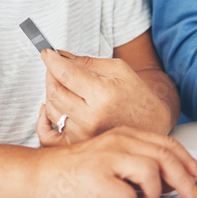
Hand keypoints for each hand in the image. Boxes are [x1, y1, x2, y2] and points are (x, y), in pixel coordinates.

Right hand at [31, 125, 196, 197]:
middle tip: (195, 197)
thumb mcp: (113, 157)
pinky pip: (126, 195)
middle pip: (165, 157)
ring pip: (150, 172)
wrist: (41, 173)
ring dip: (156, 193)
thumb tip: (173, 182)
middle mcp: (118, 142)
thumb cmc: (78, 169)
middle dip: (186, 180)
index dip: (189, 162)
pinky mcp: (95, 178)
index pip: (168, 145)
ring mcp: (106, 158)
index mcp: (126, 135)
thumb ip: (140, 163)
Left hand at [37, 50, 171, 144]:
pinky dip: (45, 118)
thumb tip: (59, 56)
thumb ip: (87, 62)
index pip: (65, 74)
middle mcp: (91, 116)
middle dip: (51, 74)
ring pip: (51, 108)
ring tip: (64, 86)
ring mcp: (83, 133)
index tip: (47, 53)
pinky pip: (48, 132)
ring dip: (52, 93)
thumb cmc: (135, 94)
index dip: (52, 60)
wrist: (151, 124)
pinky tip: (51, 108)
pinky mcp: (78, 144)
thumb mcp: (118, 69)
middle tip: (55, 67)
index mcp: (102, 94)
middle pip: (54, 91)